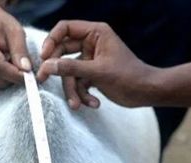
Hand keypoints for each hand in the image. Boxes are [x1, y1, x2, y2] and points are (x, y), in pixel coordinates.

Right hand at [37, 20, 157, 108]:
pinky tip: (93, 103)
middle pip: (63, 52)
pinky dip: (83, 95)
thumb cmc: (129, 77)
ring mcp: (91, 59)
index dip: (51, 40)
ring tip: (78, 105)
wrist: (147, 93)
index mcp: (96, 32)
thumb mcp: (98, 72)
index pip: (65, 28)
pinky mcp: (92, 74)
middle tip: (43, 80)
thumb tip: (46, 66)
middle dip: (59, 71)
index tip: (44, 57)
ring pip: (70, 72)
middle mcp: (92, 43)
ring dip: (73, 90)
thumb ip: (71, 68)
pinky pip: (78, 82)